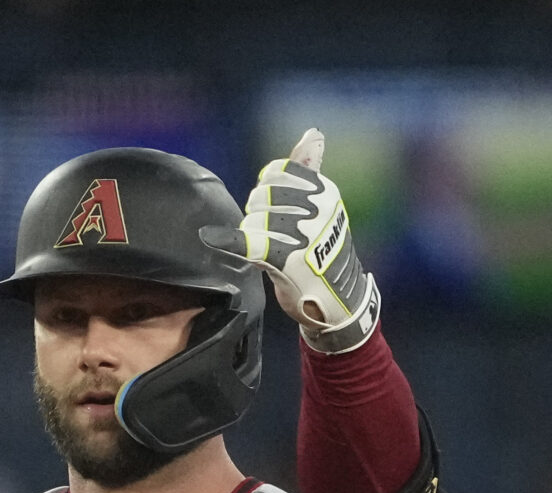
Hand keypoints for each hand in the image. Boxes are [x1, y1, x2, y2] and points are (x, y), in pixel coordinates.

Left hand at [210, 129, 380, 353]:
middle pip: (263, 196)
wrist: (340, 300)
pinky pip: (253, 243)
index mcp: (325, 192)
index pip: (277, 173)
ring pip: (255, 220)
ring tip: (273, 249)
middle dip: (259, 214)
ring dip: (255, 235)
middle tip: (274, 234)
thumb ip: (310, 169)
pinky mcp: (290, 259)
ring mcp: (305, 234)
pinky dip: (229, 241)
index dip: (268, 190)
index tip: (274, 208)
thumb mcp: (324, 206)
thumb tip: (313, 133)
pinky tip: (211, 237)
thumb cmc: (325, 251)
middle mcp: (318, 210)